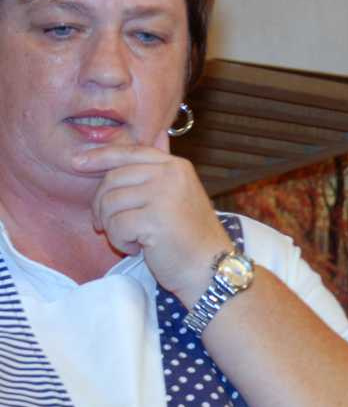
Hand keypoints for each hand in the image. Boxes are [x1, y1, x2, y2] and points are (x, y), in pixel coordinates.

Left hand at [73, 134, 230, 305]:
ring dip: (113, 228)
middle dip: (102, 205)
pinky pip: (116, 225)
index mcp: (176, 166)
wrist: (211, 267)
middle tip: (108, 226)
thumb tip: (149, 139)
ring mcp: (164, 194)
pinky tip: (140, 248)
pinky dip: (121, 242)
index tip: (77, 162)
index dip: (100, 155)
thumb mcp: (177, 195)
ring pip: (110, 204)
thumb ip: (158, 170)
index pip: (129, 152)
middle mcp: (171, 174)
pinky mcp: (155, 218)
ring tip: (133, 239)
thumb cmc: (190, 237)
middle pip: (113, 179)